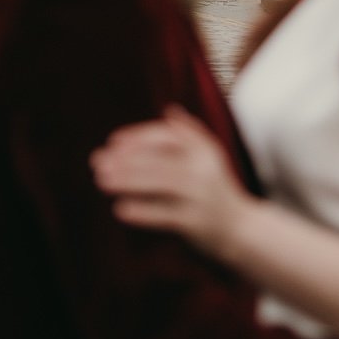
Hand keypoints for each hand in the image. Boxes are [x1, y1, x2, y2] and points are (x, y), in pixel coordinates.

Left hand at [91, 107, 247, 256]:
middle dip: (125, 160)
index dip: (138, 137)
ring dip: (127, 181)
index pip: (167, 136)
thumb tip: (169, 110)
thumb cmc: (217, 190)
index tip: (113, 142)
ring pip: (160, 183)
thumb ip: (190, 133)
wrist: (242, 229)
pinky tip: (120, 209)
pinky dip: (142, 212)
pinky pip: (165, 215)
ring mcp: (201, 196)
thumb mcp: (210, 157)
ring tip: (101, 181)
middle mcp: (204, 169)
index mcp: (205, 150)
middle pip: (159, 159)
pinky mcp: (197, 222)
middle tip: (97, 162)